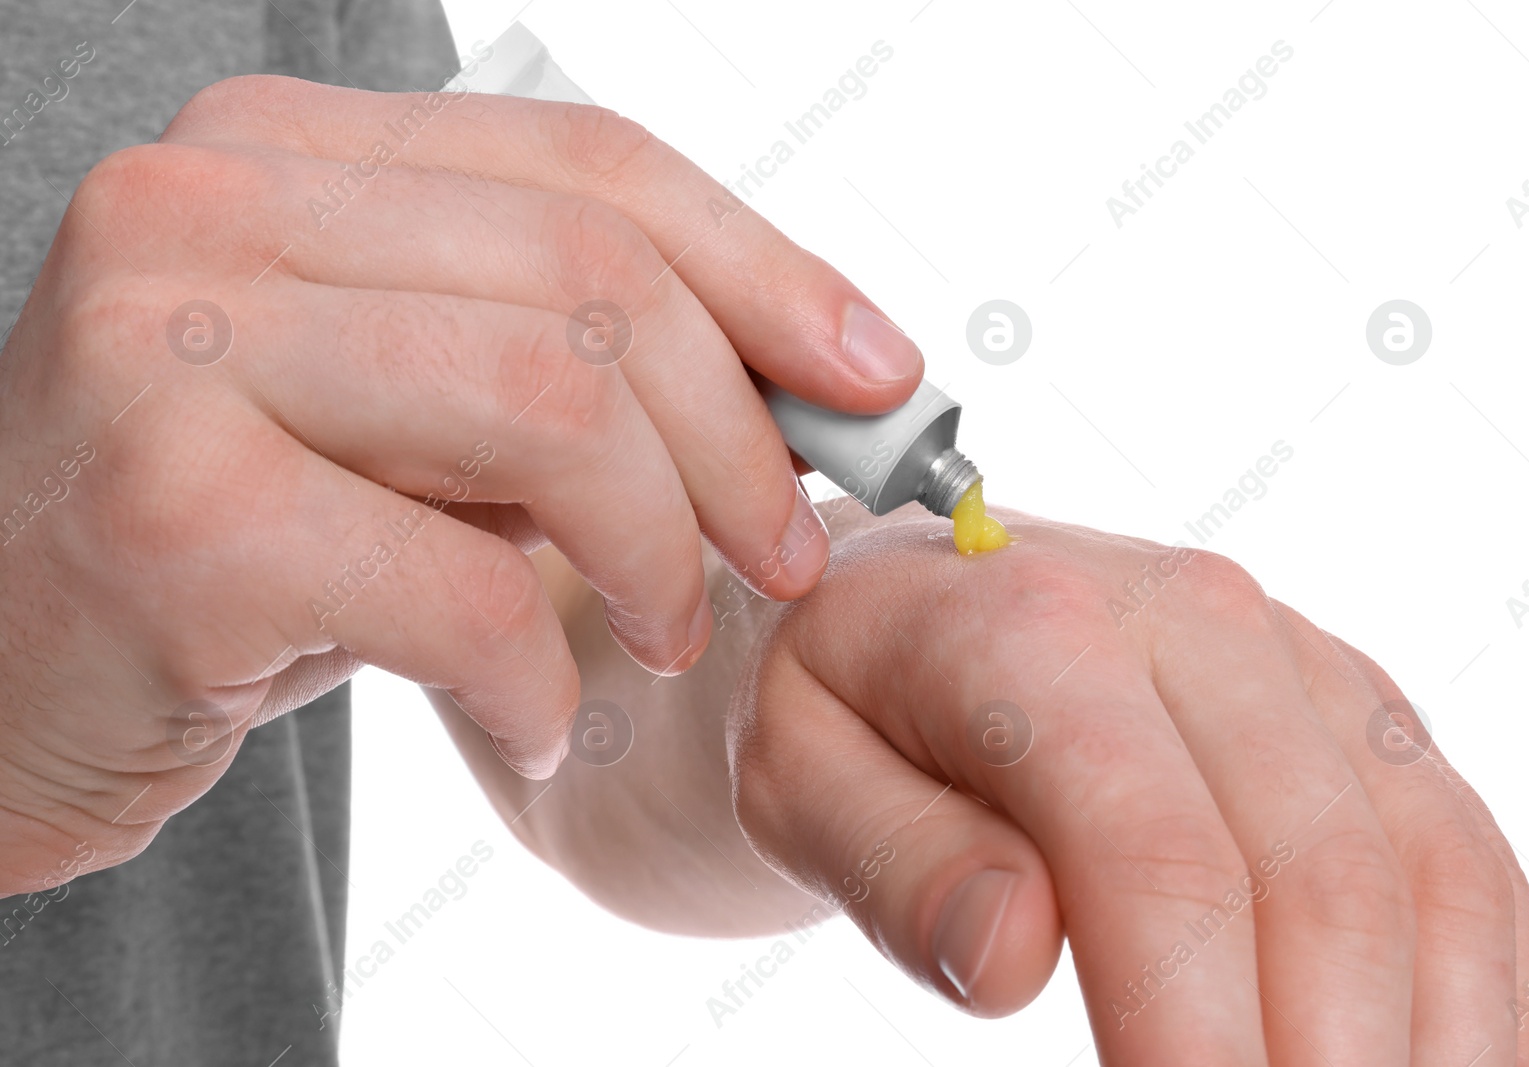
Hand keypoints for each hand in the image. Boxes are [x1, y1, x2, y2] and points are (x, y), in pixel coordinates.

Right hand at [0, 75, 921, 891]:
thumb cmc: (240, 543)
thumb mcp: (410, 416)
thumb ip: (568, 363)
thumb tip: (826, 379)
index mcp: (280, 152)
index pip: (593, 167)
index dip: (768, 273)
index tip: (878, 380)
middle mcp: (205, 207)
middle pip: (593, 282)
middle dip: (739, 441)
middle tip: (779, 559)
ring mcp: (168, 345)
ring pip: (552, 411)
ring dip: (658, 555)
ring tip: (658, 638)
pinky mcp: (172, 515)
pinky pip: (464, 589)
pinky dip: (536, 679)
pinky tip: (527, 719)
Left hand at [728, 504, 1528, 1064]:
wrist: (902, 606)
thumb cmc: (839, 705)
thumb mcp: (800, 779)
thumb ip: (897, 862)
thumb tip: (1013, 955)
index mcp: (1036, 625)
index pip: (1152, 856)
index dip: (1191, 1033)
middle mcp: (1197, 620)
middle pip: (1318, 879)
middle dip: (1318, 1064)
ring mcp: (1295, 661)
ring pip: (1427, 868)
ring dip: (1427, 1041)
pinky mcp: (1351, 709)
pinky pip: (1460, 847)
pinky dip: (1478, 982)